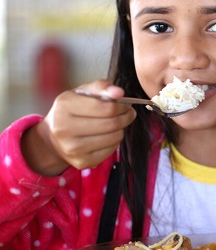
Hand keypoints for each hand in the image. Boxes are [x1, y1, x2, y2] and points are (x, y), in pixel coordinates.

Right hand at [22, 80, 136, 175]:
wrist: (52, 137)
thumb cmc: (73, 110)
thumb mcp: (83, 93)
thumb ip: (102, 87)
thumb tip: (119, 92)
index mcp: (65, 106)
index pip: (106, 108)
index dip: (122, 106)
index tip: (126, 104)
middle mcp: (64, 128)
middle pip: (112, 124)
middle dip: (126, 117)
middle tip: (128, 113)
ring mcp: (72, 148)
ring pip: (114, 138)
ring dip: (121, 129)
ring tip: (116, 124)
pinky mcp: (81, 162)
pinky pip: (111, 151)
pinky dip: (114, 142)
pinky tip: (107, 136)